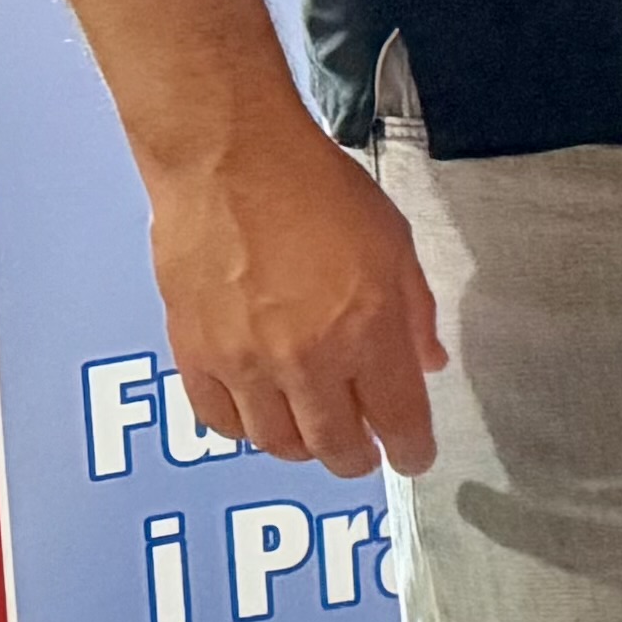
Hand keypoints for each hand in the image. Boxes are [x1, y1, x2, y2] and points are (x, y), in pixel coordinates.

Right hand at [150, 118, 446, 477]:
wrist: (230, 161)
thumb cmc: (319, 190)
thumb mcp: (395, 244)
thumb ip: (415, 313)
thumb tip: (426, 365)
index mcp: (369, 332)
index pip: (397, 418)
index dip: (410, 449)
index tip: (415, 458)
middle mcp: (308, 360)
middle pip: (334, 444)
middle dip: (357, 459)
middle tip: (365, 454)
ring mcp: (246, 363)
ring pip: (276, 442)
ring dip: (302, 447)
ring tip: (315, 432)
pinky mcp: (195, 354)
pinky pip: (219, 420)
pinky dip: (244, 429)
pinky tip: (259, 414)